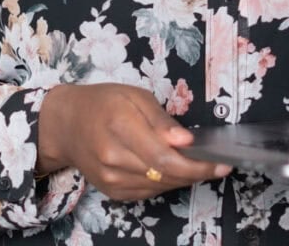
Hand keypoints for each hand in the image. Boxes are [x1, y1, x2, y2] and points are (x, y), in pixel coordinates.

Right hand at [37, 82, 230, 200]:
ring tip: (199, 164)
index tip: (222, 162)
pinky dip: (166, 182)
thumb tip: (187, 141)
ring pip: (159, 186)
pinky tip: (174, 170)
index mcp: (120, 126)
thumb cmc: (103, 102)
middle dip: (196, 172)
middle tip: (219, 163)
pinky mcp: (112, 193)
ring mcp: (111, 180)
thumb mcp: (134, 95)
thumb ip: (161, 120)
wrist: (66, 125)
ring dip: (183, 178)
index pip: (165, 157)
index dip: (196, 164)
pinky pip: (147, 192)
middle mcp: (114, 159)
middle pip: (164, 175)